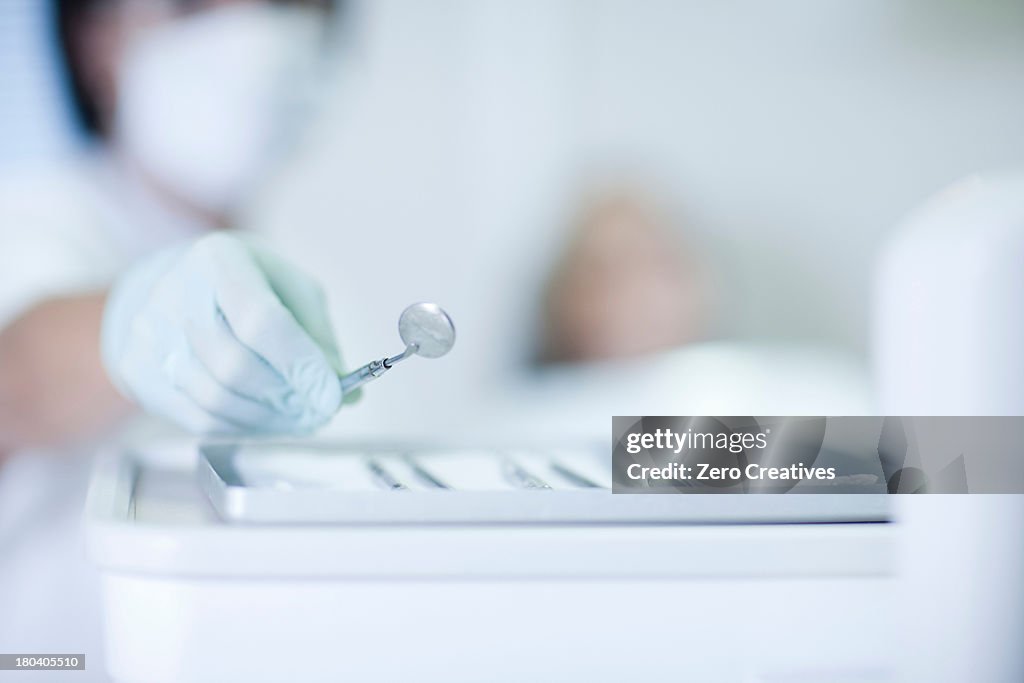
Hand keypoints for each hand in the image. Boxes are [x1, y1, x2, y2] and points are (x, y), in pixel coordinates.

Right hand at [102, 233, 347, 433]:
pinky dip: (242, 428)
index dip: (299, 365)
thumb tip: (345, 392)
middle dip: (287, 399)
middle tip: (321, 412)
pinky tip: (267, 421)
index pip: (260, 320)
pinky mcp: (137, 370)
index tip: (332, 397)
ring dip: (268, 420)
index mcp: (218, 260)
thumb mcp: (292, 290)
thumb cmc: (247, 285)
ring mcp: (149, 334)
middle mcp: (174, 293)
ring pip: (215, 400)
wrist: (175, 284)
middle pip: (235, 366)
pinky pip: (196, 419)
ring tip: (300, 418)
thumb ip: (320, 338)